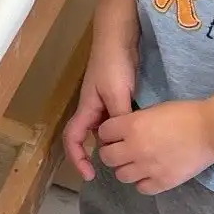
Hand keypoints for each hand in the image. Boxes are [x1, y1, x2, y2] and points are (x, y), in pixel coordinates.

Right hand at [63, 40, 136, 180]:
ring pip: (107, 130)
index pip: (73, 139)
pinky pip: (119, 121)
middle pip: (90, 138)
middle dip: (99, 155)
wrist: (119, 38)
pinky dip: (126, 131)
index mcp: (87, 108)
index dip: (77, 158)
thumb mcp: (116, 92)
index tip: (89, 175)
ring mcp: (106, 102)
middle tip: (119, 169)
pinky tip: (140, 137)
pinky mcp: (119, 97)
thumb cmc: (113, 63)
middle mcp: (94, 109)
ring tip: (133, 157)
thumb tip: (124, 141)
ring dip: (115, 143)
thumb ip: (119, 117)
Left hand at [96, 100, 213, 194]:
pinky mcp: (163, 182)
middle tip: (122, 150)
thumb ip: (133, 122)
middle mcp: (135, 148)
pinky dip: (143, 182)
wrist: (211, 130)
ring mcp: (148, 168)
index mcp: (131, 126)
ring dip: (126, 168)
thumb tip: (121, 132)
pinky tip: (150, 174)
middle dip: (112, 152)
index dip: (109, 133)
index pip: (103, 133)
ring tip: (136, 163)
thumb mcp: (152, 110)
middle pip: (107, 157)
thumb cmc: (184, 114)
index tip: (115, 133)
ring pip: (121, 175)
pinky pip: (141, 188)